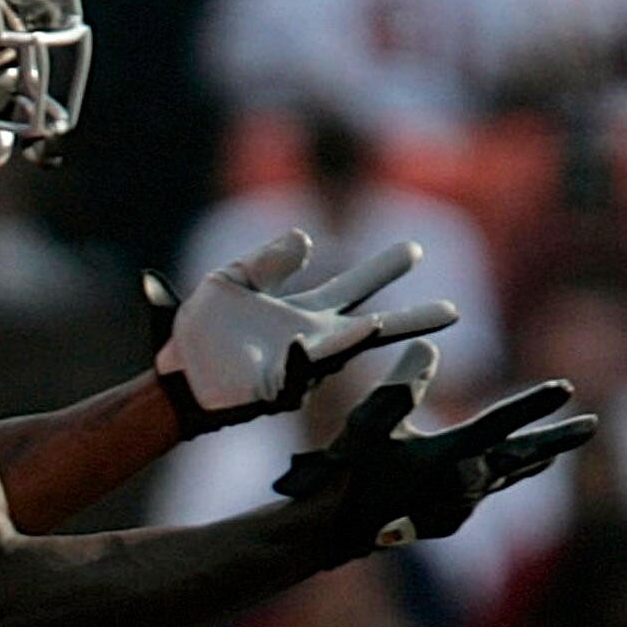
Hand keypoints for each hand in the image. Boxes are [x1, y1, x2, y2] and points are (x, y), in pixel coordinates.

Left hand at [158, 231, 459, 431]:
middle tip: (453, 310)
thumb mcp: (231, 280)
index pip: (354, 288)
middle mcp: (310, 341)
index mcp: (303, 314)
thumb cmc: (201, 330)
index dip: (384, 270)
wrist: (172, 371)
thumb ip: (268, 259)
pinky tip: (331, 338)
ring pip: (343, 351)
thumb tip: (308, 239)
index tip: (415, 251)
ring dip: (366, 337)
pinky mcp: (274, 387)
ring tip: (397, 322)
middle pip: (370, 326)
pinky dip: (315, 356)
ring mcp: (296, 366)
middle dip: (409, 319)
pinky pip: (300, 372)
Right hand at [274, 346, 592, 556]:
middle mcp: (462, 487)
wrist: (328, 533)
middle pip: (521, 458)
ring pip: (504, 478)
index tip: (567, 386)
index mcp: (448, 458)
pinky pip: (480, 494)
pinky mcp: (447, 523)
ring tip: (553, 450)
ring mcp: (458, 510)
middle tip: (591, 425)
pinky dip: (495, 478)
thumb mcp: (368, 421)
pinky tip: (494, 474)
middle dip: (558, 440)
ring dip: (532, 460)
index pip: (501, 424)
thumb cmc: (345, 472)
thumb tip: (433, 347)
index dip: (534, 403)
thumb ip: (403, 382)